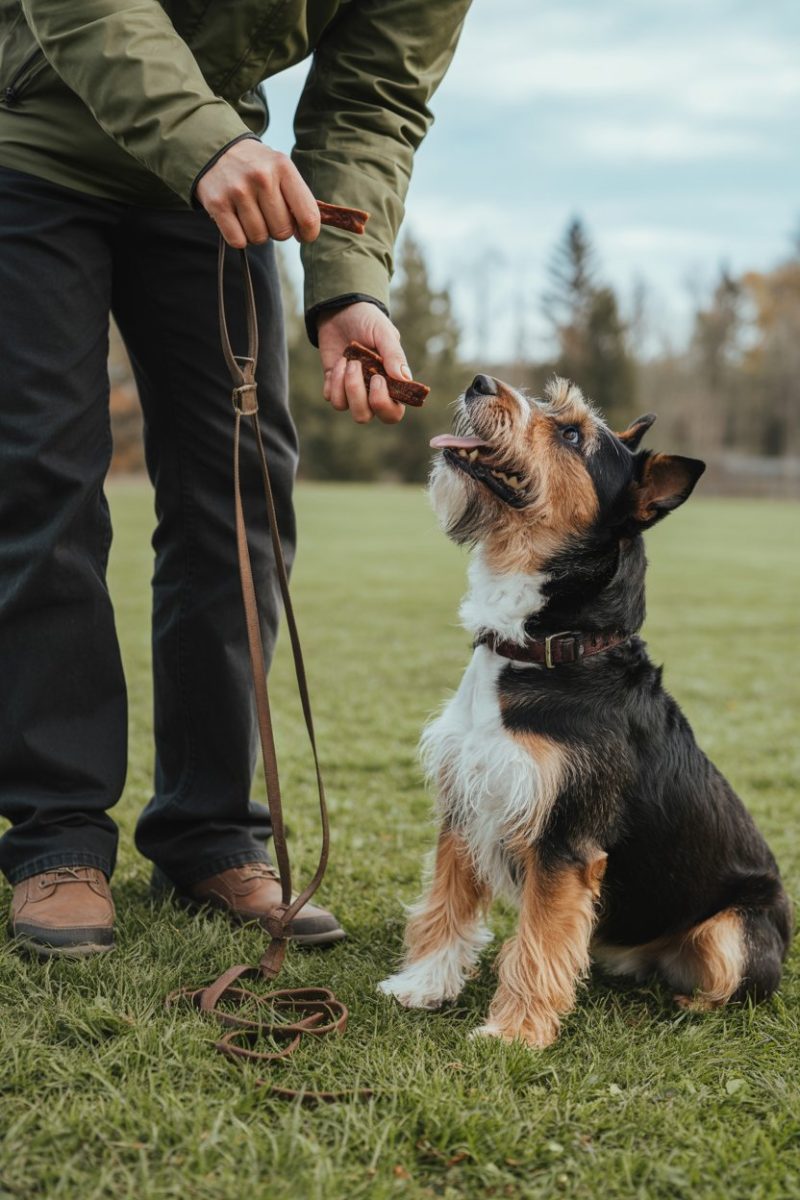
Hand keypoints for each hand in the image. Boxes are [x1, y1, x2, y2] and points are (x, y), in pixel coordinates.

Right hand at [196, 139, 320, 248]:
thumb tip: (307, 232)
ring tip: (251, 216)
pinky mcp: (218, 203)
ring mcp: (238, 190)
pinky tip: (237, 221)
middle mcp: (262, 177)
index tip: (303, 235)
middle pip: (282, 231)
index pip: (308, 216)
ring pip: (259, 238)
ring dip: (257, 234)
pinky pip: (238, 240)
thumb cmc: (256, 167)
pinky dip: (239, 238)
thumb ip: (297, 197)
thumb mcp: (280, 169)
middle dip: (278, 231)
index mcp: (283, 167)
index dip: (309, 234)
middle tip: (268, 217)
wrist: (217, 150)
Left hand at [318, 302, 409, 424]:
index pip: (393, 413)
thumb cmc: (368, 321)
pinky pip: (331, 397)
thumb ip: (394, 355)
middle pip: (364, 416)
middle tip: (358, 367)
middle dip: (357, 396)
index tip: (378, 378)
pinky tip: (339, 360)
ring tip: (347, 360)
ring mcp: (351, 390)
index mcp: (391, 384)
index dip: (384, 405)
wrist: (341, 309)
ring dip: (343, 384)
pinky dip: (333, 380)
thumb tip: (404, 378)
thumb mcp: (384, 332)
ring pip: (345, 408)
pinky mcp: (333, 385)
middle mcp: (371, 392)